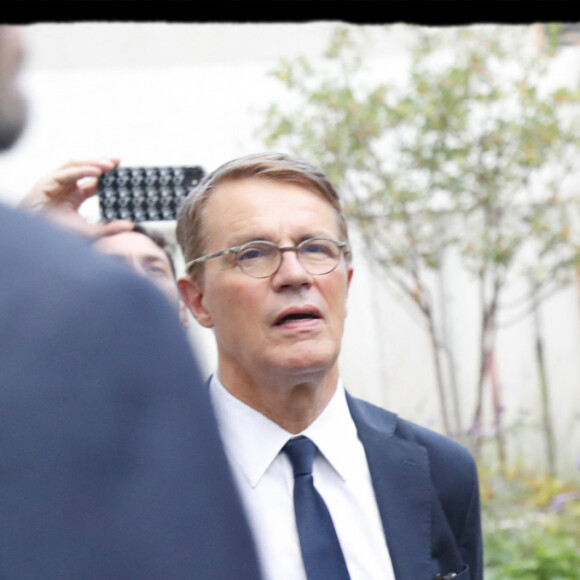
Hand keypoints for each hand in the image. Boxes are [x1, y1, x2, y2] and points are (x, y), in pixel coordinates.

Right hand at [19, 158, 134, 237]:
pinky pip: (66, 173)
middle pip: (86, 169)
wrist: (38, 239)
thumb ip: (109, 229)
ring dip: (93, 163)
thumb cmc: (59, 234)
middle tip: (118, 161)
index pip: (94, 180)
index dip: (108, 175)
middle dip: (102, 163)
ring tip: (110, 165)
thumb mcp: (89, 232)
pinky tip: (97, 171)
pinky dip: (82, 170)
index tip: (124, 171)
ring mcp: (55, 183)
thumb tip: (131, 225)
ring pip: (76, 166)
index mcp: (75, 195)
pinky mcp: (46, 182)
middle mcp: (66, 186)